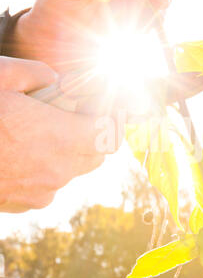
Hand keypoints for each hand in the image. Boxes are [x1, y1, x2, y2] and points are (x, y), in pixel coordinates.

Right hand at [0, 57, 114, 212]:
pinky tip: (23, 148)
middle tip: (82, 113)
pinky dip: (47, 165)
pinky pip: (48, 184)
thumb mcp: (0, 76)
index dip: (117, 120)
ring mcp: (38, 192)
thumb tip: (55, 81)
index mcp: (57, 138)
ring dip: (70, 150)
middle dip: (95, 134)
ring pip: (71, 171)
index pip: (109, 135)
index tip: (113, 108)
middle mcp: (54, 171)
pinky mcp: (20, 203)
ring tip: (45, 128)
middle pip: (95, 156)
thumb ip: (38, 74)